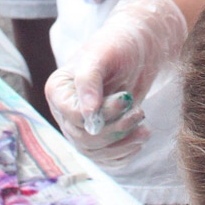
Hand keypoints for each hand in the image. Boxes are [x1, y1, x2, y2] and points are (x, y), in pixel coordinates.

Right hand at [45, 0, 187, 168]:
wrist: (137, 51)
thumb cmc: (118, 46)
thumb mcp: (102, 56)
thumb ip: (89, 81)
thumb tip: (87, 114)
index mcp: (58, 91)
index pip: (73, 117)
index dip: (102, 114)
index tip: (126, 99)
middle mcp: (65, 113)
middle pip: (84, 139)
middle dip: (116, 130)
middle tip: (140, 112)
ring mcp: (81, 128)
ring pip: (96, 153)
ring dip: (123, 144)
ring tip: (145, 129)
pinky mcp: (99, 139)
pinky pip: (108, 159)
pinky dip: (125, 153)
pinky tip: (139, 137)